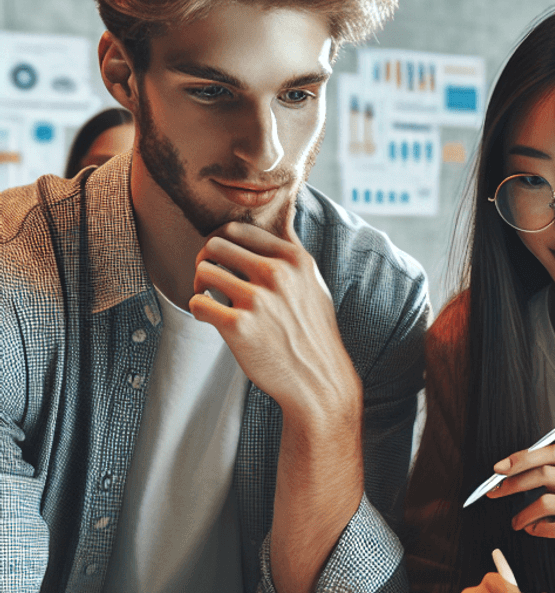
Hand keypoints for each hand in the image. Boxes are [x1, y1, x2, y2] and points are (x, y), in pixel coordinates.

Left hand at [190, 220, 360, 426]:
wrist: (319, 380)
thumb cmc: (314, 333)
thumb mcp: (314, 284)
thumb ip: (294, 252)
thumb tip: (286, 212)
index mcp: (295, 260)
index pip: (239, 230)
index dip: (223, 243)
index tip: (223, 259)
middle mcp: (277, 274)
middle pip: (215, 245)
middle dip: (206, 260)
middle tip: (209, 279)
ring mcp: (258, 300)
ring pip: (202, 271)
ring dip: (199, 286)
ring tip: (211, 300)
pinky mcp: (239, 326)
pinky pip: (197, 303)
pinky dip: (199, 310)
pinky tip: (213, 319)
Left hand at [488, 443, 554, 579]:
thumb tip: (513, 472)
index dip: (524, 457)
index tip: (499, 468)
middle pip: (549, 474)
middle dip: (515, 483)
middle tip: (496, 492)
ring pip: (549, 502)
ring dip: (524, 513)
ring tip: (517, 522)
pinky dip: (540, 529)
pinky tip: (534, 530)